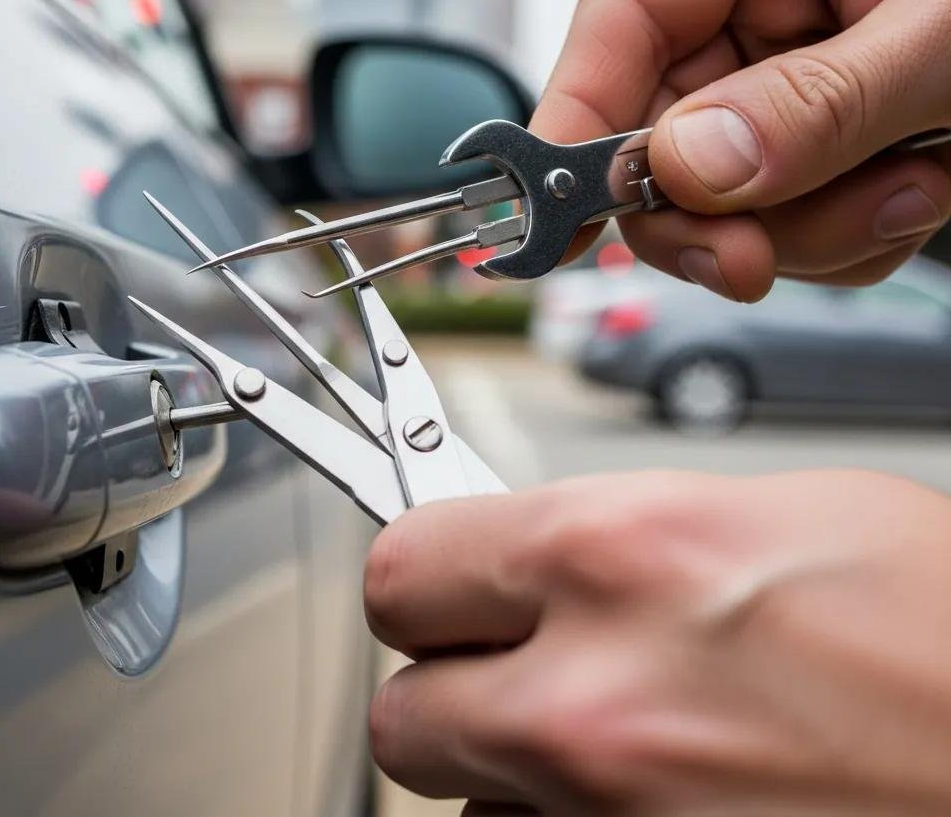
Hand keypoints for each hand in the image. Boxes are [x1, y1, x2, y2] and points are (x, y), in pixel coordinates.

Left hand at [366, 470, 950, 813]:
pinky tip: (658, 798)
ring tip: (624, 739)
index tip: (446, 584)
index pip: (404, 569)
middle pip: (403, 715)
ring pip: (469, 810)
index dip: (427, 578)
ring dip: (516, 775)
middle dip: (449, 689)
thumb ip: (613, 531)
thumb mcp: (765, 513)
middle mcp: (594, 703)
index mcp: (614, 556)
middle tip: (512, 668)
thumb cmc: (940, 631)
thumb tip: (531, 550)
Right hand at [533, 0, 950, 300]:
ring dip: (800, 228)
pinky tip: (909, 194)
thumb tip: (691, 165)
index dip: (576, 123)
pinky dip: (836, 236)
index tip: (556, 215)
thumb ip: (820, 105)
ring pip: (714, 194)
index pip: (620, 21)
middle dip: (707, 214)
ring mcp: (778, 69)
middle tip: (749, 263)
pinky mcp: (807, 129)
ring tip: (908, 192)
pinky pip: (775, 216)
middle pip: (654, 131)